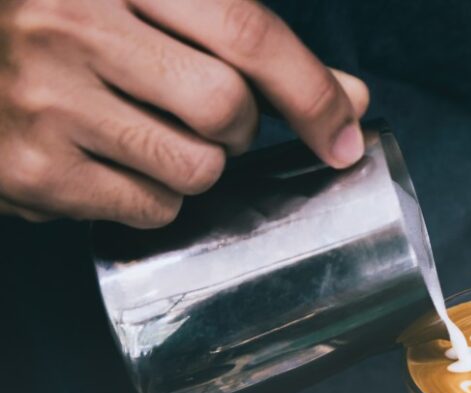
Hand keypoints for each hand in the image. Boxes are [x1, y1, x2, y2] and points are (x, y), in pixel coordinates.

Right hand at [0, 0, 368, 226]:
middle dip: (240, 128)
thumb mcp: (152, 5)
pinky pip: (150, 208)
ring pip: (197, 169)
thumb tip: (352, 99)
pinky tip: (113, 162)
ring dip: (199, 165)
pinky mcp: (33, 170)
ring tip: (150, 135)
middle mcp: (74, 25)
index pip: (245, 33)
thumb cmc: (64, 24)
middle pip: (228, 108)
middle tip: (207, 117)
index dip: (311, 91)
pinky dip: (155, 197)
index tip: (345, 135)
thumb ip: (250, 46)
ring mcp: (47, 101)